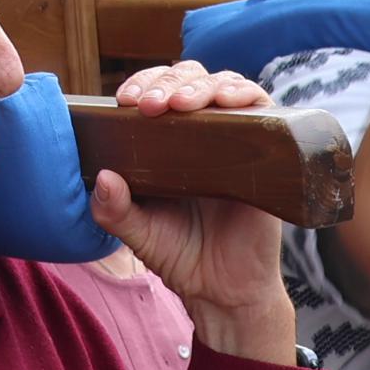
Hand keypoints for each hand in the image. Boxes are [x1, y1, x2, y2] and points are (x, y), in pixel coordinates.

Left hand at [93, 63, 294, 360]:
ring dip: (201, 85)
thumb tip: (101, 176)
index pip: (157, 90)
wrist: (225, 292)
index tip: (126, 99)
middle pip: (188, 78)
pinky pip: (263, 108)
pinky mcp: (268, 152)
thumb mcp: (138, 233)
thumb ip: (113, 210)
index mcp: (167, 141)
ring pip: (223, 84)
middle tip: (151, 104)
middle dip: (167, 80)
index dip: (143, 83)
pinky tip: (228, 100)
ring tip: (181, 104)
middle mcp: (203, 133)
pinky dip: (245, 94)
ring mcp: (237, 139)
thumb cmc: (180, 256)